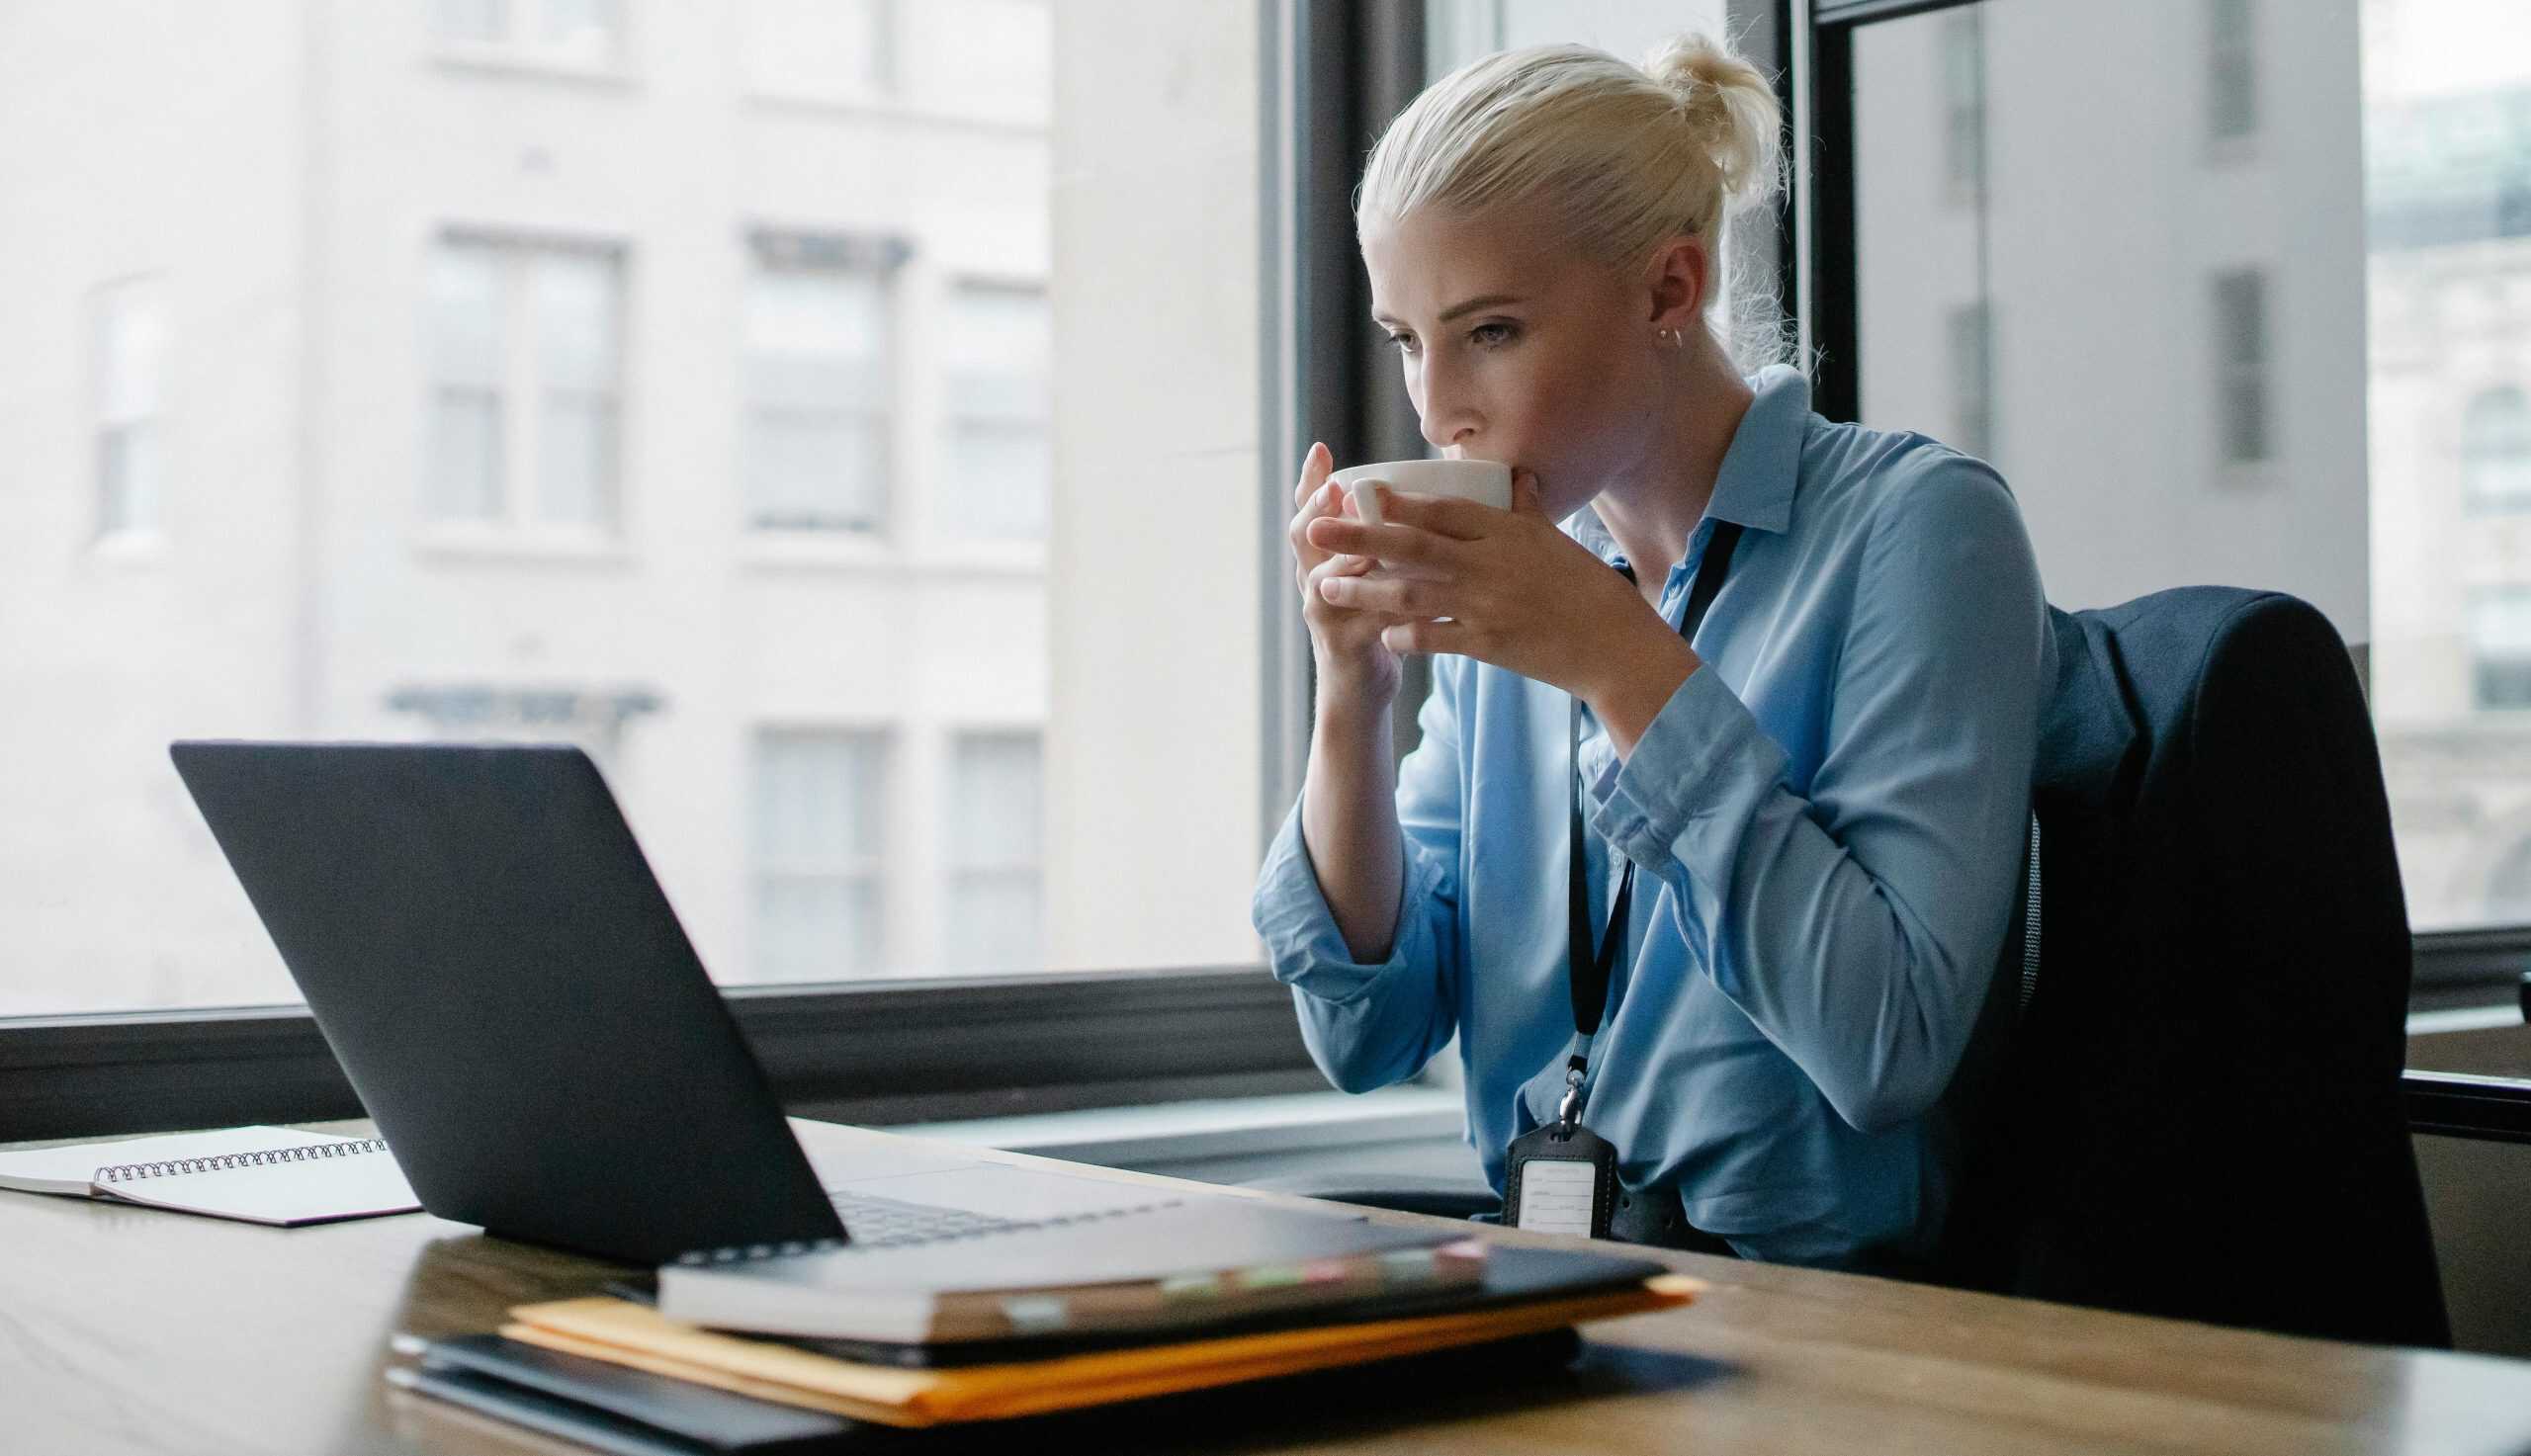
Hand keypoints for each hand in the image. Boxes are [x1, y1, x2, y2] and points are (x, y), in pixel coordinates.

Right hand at [1286, 443, 1409, 710]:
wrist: (1360, 687)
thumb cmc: (1375, 620)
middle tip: (1335, 490)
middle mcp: (1315, 579)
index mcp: (1323, 556)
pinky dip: (1388, 607)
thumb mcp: (1373, 575)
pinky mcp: (1343, 644)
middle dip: (1318, 511)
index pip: (1309, 511)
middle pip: (1304, 536)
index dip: (1310, 481)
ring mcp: (1324, 613)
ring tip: (1366, 542)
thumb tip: (1420, 493)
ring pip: (1326, 578)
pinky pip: (1364, 620)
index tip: (1320, 450)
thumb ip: (1387, 540)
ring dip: (1347, 559)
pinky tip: (1412, 595)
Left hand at [1303, 471, 1700, 733]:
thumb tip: (1517, 476)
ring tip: (1325, 588)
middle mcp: (1489, 565)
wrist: (1615, 647)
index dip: (1399, 502)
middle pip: (1412, 547)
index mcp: (1506, 532)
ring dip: (1363, 591)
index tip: (1360, 492)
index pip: (1443, 510)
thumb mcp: (1557, 541)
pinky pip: (1433, 639)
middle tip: (1316, 529)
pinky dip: (1404, 636)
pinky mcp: (1486, 646)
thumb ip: (1528, 510)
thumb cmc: (1590, 590)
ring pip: (1411, 595)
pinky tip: (1381, 634)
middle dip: (1358, 538)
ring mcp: (1485, 606)